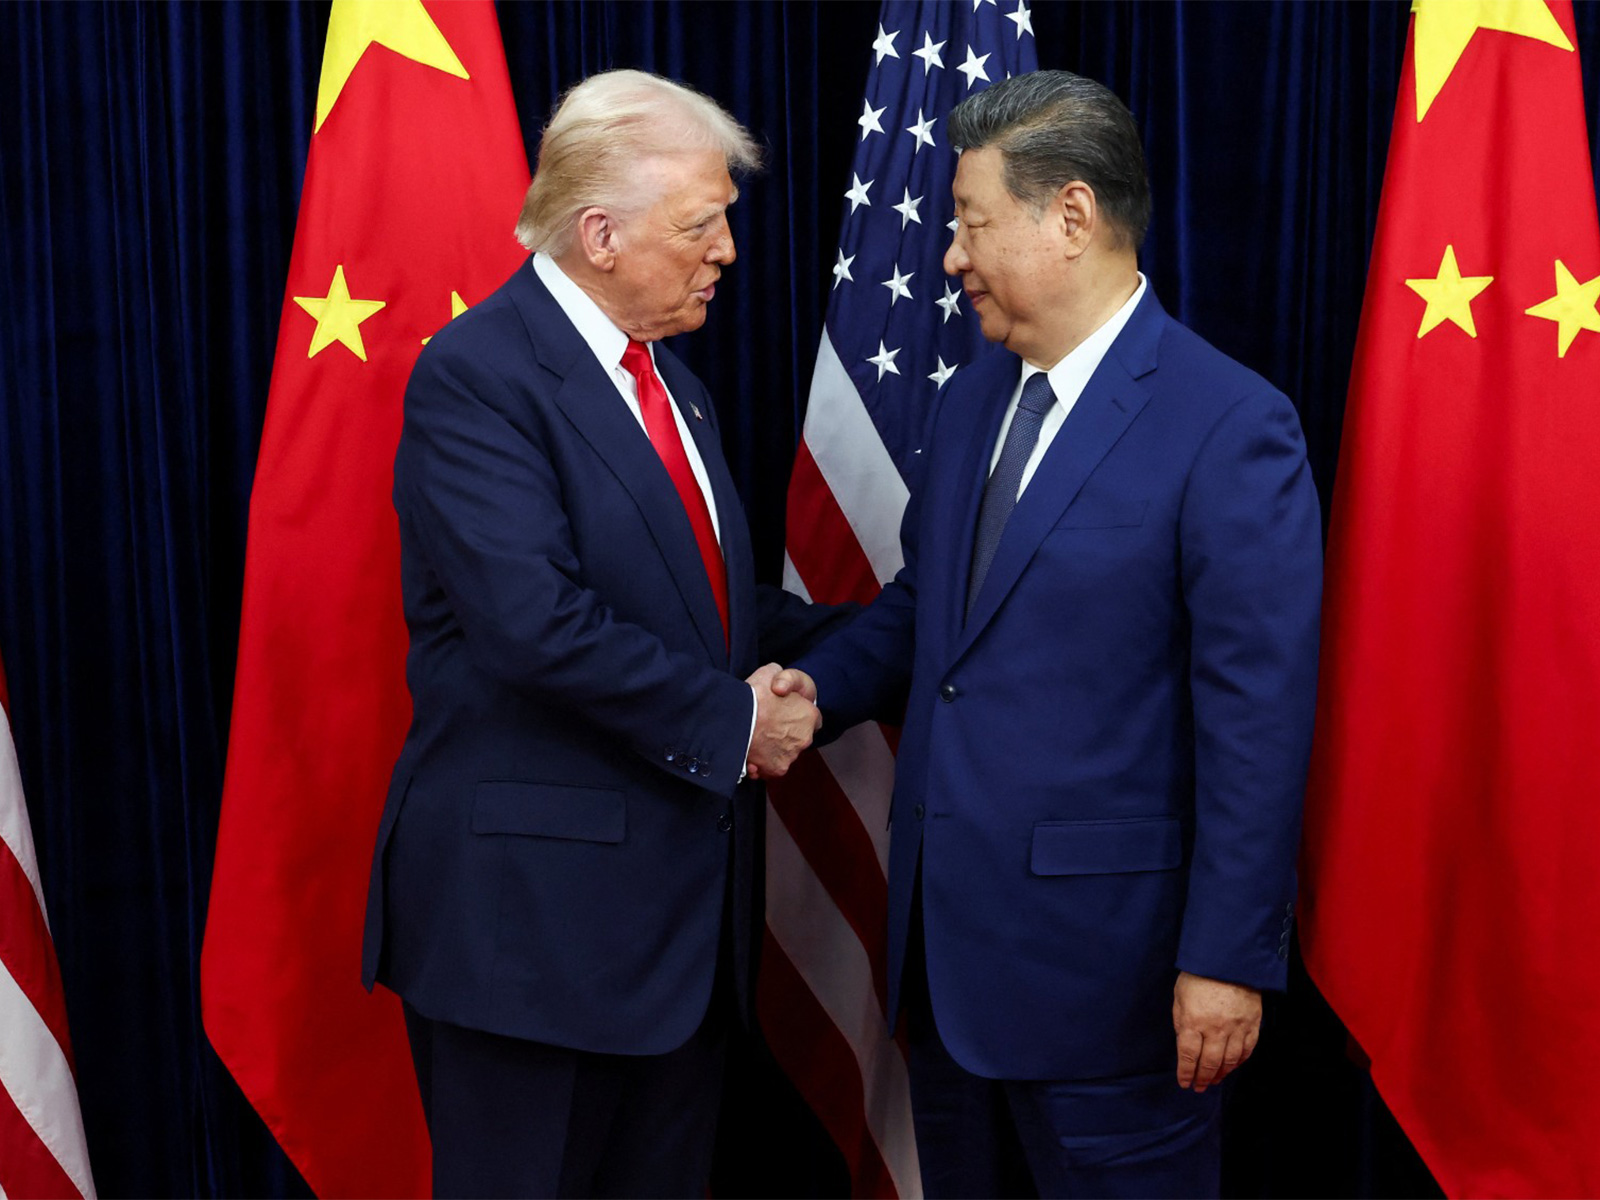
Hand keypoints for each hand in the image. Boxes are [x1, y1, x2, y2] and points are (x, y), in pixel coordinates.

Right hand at [745, 663, 820, 778]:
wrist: (737, 720)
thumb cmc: (754, 695)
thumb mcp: (770, 672)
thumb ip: (781, 678)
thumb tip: (781, 686)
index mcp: (809, 715)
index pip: (812, 719)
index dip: (798, 715)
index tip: (785, 715)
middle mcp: (804, 738)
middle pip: (798, 738)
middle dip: (785, 735)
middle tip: (766, 728)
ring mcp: (791, 755)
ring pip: (784, 753)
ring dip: (773, 749)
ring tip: (755, 740)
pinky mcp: (777, 769)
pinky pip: (771, 768)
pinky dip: (763, 764)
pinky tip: (751, 754)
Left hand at [1172, 971, 1260, 1091]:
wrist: (1229, 959)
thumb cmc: (1199, 975)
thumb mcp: (1179, 996)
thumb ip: (1181, 1021)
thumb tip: (1184, 1044)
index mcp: (1193, 1021)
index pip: (1188, 1056)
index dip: (1185, 1073)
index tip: (1184, 1083)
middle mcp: (1215, 1028)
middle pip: (1209, 1063)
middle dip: (1203, 1078)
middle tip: (1199, 1087)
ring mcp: (1236, 1027)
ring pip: (1229, 1060)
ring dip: (1221, 1074)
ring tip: (1214, 1080)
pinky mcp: (1252, 1024)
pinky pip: (1247, 1050)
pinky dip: (1239, 1062)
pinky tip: (1232, 1066)